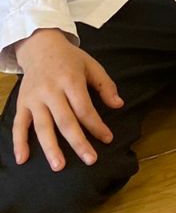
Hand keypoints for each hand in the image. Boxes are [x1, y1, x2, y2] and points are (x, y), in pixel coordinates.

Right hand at [12, 29, 122, 170]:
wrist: (40, 46)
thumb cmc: (70, 59)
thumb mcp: (92, 66)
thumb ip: (105, 86)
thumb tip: (119, 105)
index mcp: (71, 81)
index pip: (85, 108)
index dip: (97, 125)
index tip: (108, 138)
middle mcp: (51, 91)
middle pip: (65, 121)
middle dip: (78, 142)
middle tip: (90, 160)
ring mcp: (34, 99)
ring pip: (42, 126)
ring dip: (50, 147)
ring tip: (58, 166)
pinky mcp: (22, 104)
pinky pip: (19, 125)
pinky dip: (19, 142)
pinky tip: (22, 159)